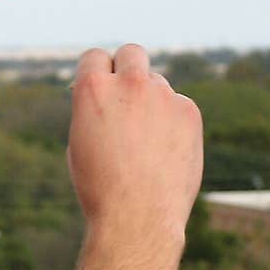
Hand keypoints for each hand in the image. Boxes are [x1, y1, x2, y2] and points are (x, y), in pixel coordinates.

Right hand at [67, 44, 202, 245]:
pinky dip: (173, 122)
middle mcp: (129, 83)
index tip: (101, 85)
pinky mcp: (189, 110)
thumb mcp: (81, 142)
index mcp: (92, 88)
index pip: (94, 56)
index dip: (97, 72)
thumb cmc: (100, 187)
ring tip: (145, 144)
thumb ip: (95, 111)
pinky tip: (165, 152)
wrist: (137, 216)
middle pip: (132, 53)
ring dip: (151, 102)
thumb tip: (108, 98)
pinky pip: (178, 106)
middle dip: (128, 67)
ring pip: (157, 84)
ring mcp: (163, 94)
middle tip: (128, 93)